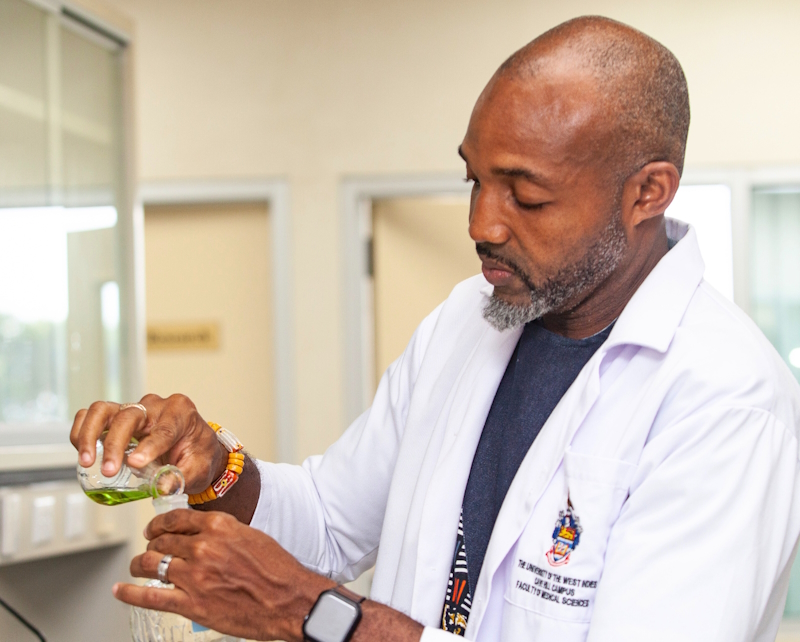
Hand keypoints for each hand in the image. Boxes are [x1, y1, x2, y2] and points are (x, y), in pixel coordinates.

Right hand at [70, 394, 226, 494]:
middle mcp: (155, 406)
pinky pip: (93, 416)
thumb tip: (162, 487)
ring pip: (103, 410)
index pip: (164, 428)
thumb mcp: (199, 468)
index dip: (149, 446)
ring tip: (88, 461)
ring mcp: (134, 409)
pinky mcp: (117, 417)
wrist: (195, 449)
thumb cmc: (199, 455)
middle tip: (110, 471)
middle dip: (116, 444)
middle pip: (129, 416)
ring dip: (90, 434)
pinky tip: (84, 453)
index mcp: (181, 412)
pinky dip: (82, 431)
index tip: (135, 463)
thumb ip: (182, 477)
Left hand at [115, 509, 334, 640]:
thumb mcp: (251, 536)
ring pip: (152, 564)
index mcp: (219, 526)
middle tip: (149, 550)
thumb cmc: (277, 570)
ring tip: (137, 568)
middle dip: (151, 546)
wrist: (289, 599)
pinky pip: (151, 596)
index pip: (177, 519)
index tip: (154, 529)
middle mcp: (203, 547)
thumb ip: (223, 533)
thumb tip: (203, 535)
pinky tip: (121, 590)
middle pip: (162, 541)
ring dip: (139, 565)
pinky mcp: (192, 604)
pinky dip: (130, 593)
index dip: (159, 524)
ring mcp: (195, 576)